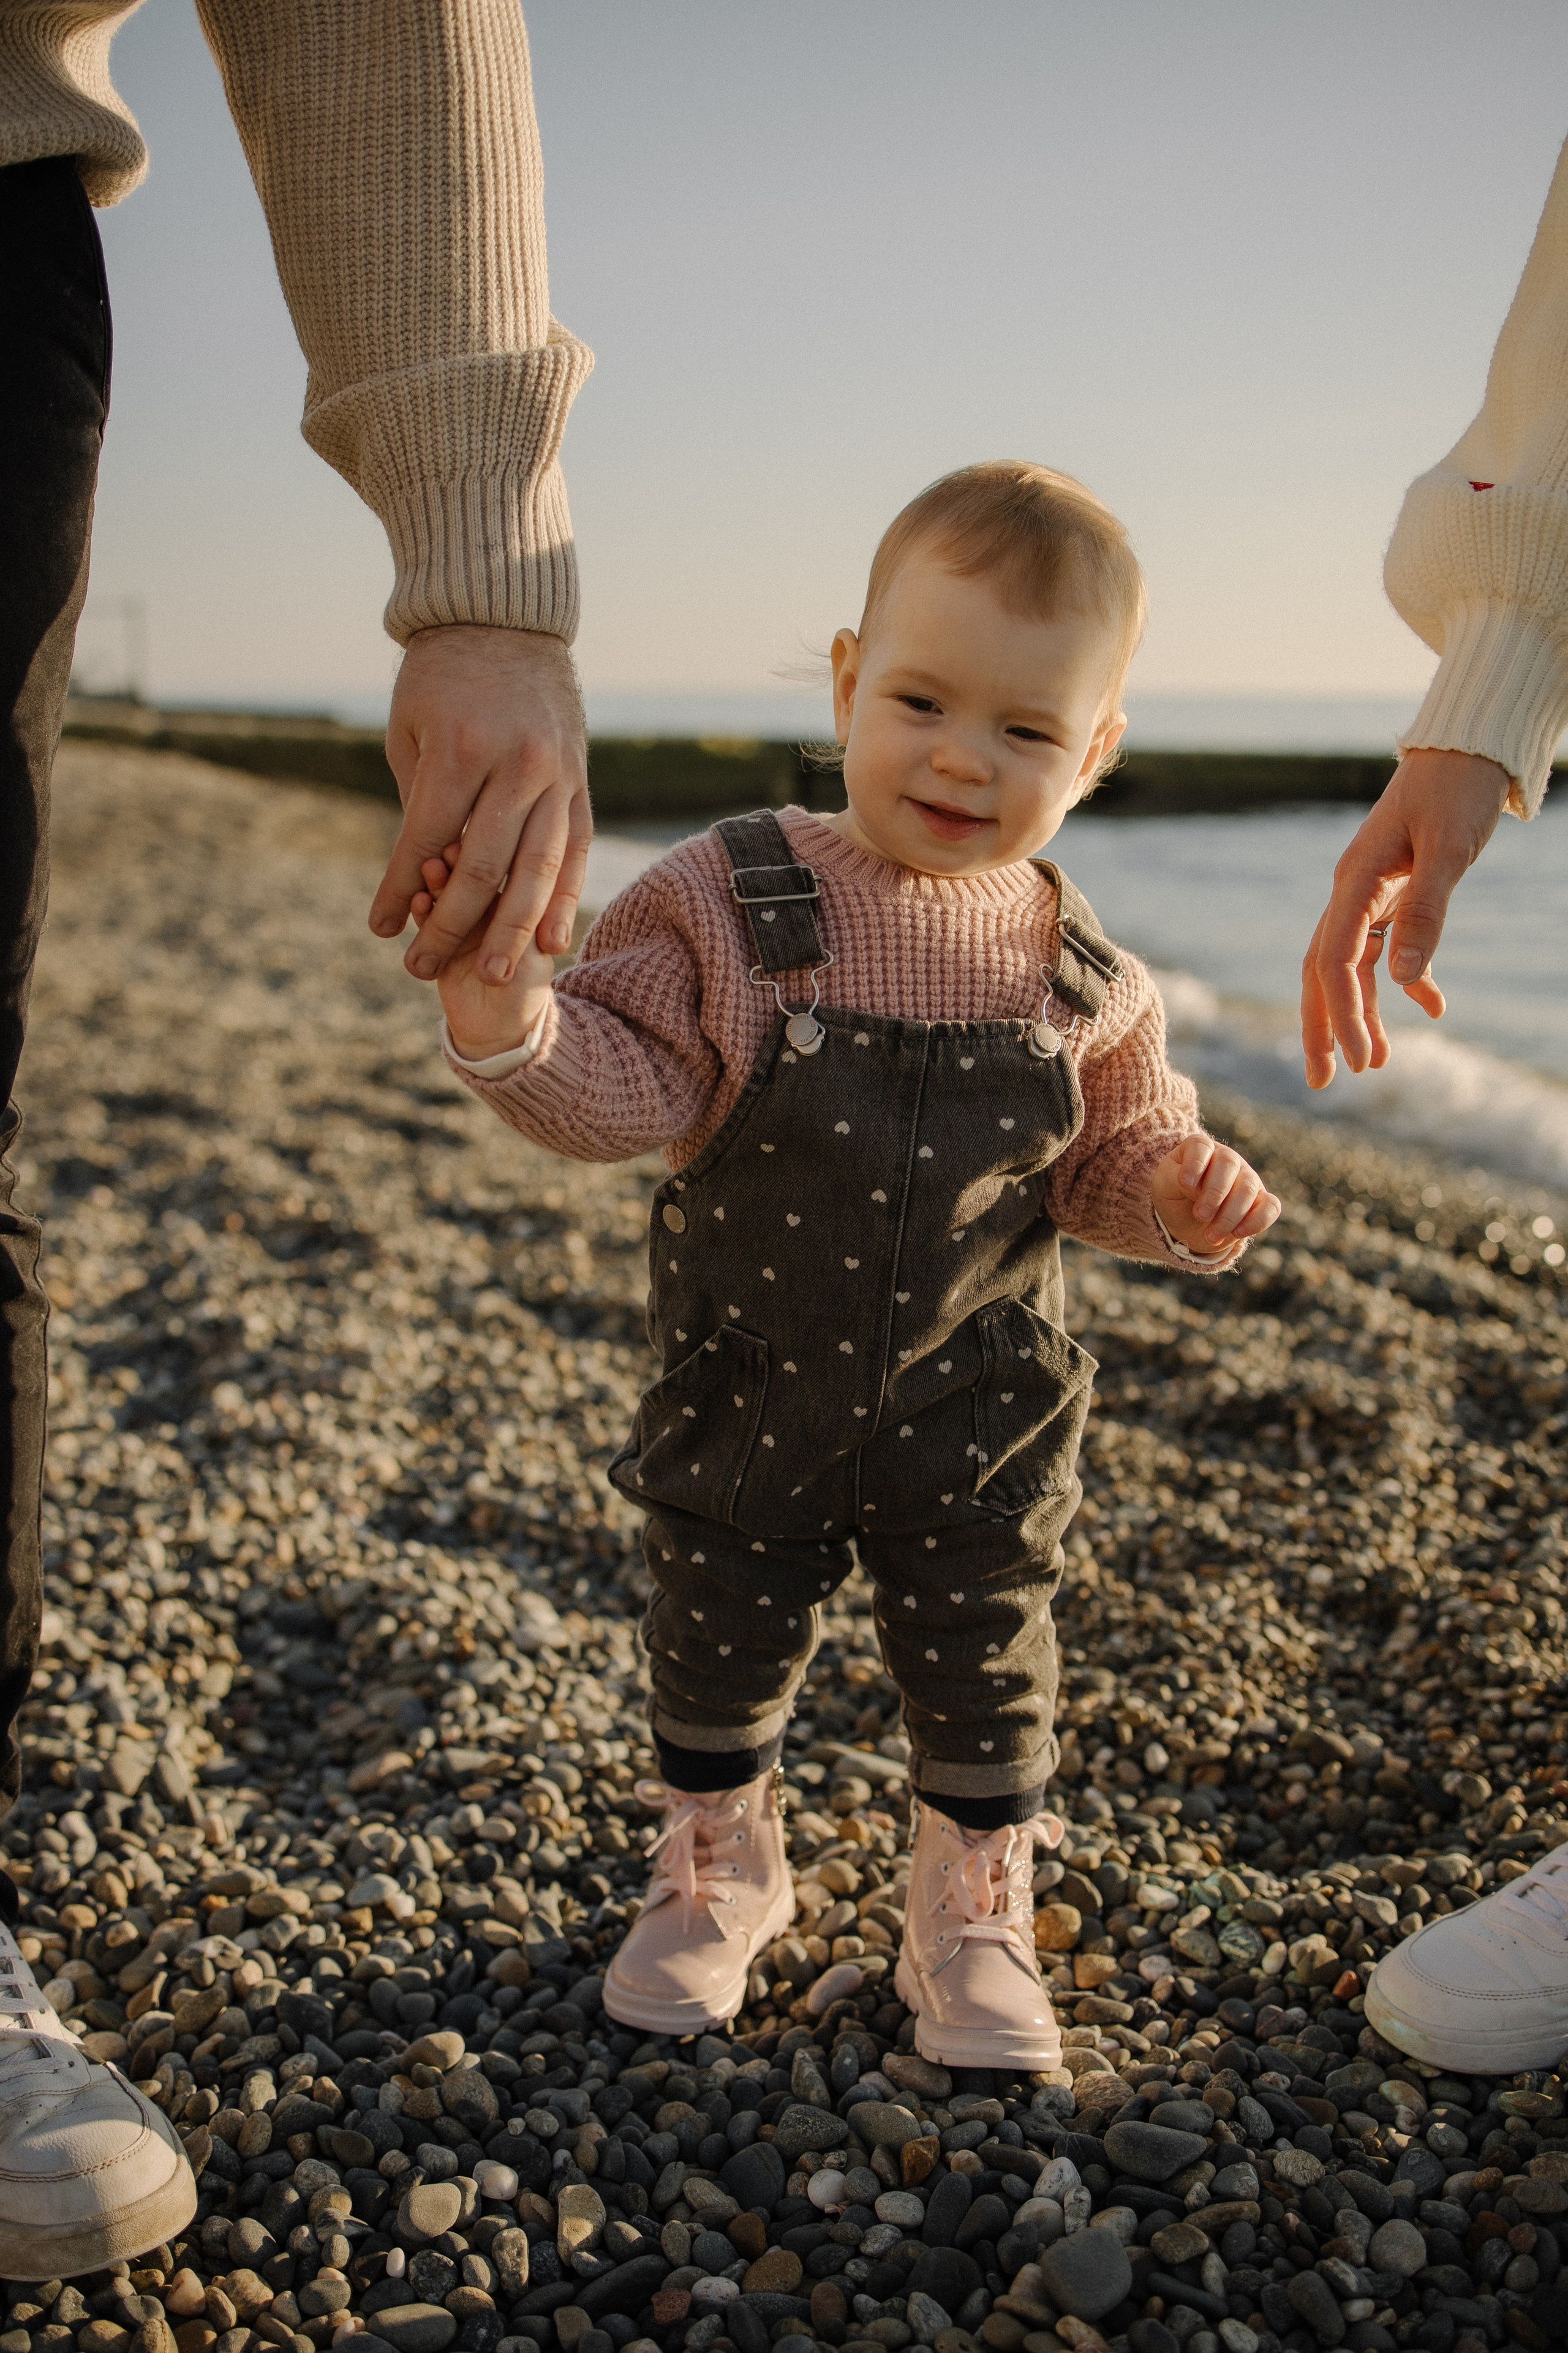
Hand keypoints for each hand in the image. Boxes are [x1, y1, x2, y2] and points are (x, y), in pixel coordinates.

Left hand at [370, 624, 591, 981]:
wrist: (506, 620)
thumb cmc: (441, 677)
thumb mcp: (410, 730)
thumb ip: (419, 803)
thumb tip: (418, 878)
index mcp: (460, 749)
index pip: (427, 840)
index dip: (400, 890)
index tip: (380, 930)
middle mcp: (515, 765)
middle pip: (484, 867)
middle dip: (451, 926)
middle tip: (422, 970)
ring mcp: (556, 775)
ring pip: (537, 868)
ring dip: (512, 929)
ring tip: (488, 973)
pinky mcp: (579, 780)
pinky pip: (575, 851)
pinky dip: (563, 899)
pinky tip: (550, 941)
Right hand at [420, 845, 555, 1062]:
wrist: (498, 1031)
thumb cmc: (524, 995)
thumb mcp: (532, 963)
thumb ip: (522, 935)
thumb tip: (520, 894)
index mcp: (518, 905)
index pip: (504, 874)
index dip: (491, 863)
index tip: (478, 849)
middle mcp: (488, 908)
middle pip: (471, 878)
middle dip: (458, 868)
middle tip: (445, 856)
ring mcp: (461, 921)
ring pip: (446, 895)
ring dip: (436, 884)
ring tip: (429, 871)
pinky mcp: (437, 939)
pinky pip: (427, 921)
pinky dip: (422, 912)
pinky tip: (417, 902)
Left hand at [1150, 1135, 1280, 1255]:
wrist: (1187, 1219)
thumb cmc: (1175, 1195)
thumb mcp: (1165, 1185)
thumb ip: (1176, 1178)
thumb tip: (1195, 1184)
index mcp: (1200, 1149)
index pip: (1201, 1147)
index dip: (1195, 1163)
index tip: (1185, 1183)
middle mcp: (1227, 1158)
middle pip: (1229, 1164)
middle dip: (1215, 1192)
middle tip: (1200, 1215)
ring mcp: (1246, 1178)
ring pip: (1248, 1188)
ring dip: (1229, 1215)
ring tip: (1210, 1236)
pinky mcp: (1261, 1201)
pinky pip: (1270, 1207)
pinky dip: (1257, 1221)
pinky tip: (1238, 1233)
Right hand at [1300, 749, 1511, 1088]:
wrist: (1468, 748)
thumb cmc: (1457, 789)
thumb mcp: (1448, 850)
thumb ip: (1426, 914)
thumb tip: (1405, 983)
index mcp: (1355, 882)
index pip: (1334, 960)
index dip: (1342, 1014)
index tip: (1361, 1062)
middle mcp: (1352, 892)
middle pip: (1323, 971)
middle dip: (1322, 1027)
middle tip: (1323, 1082)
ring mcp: (1370, 894)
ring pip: (1352, 966)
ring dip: (1361, 1014)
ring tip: (1377, 1062)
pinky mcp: (1394, 894)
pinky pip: (1388, 947)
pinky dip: (1406, 980)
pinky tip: (1432, 1007)